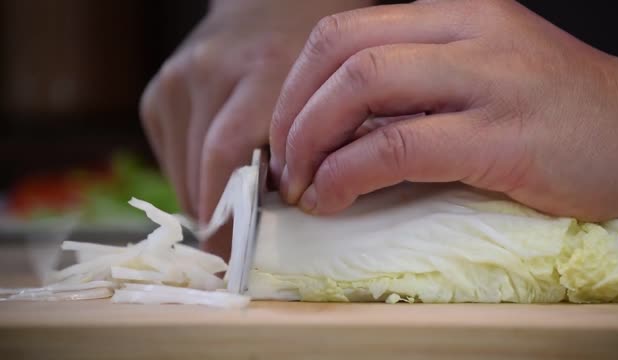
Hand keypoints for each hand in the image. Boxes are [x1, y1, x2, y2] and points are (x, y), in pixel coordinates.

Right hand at [140, 0, 372, 254]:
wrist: (270, 4)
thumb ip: (310, 147)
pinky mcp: (159, 93)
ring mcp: (177, 80)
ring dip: (206, 202)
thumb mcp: (327, 93)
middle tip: (237, 250)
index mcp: (261, 69)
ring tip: (233, 212)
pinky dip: (194, 179)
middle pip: (201, 170)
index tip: (239, 257)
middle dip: (218, 219)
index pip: (228, 156)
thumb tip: (282, 216)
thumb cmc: (310, 56)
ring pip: (183, 171)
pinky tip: (219, 174)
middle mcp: (208, 71)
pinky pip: (173, 157)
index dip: (231, 216)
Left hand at [270, 0, 617, 220]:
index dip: (298, 85)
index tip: (287, 133)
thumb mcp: (479, 74)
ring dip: (312, 140)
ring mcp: (488, 78)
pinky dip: (349, 173)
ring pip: (363, 86)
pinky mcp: (503, 135)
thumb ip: (415, 86)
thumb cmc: (556, 113)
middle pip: (341, 52)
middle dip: (294, 113)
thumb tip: (337, 129)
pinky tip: (333, 197)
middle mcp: (467, 31)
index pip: (344, 30)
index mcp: (454, 14)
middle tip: (285, 163)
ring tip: (302, 184)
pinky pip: (399, 146)